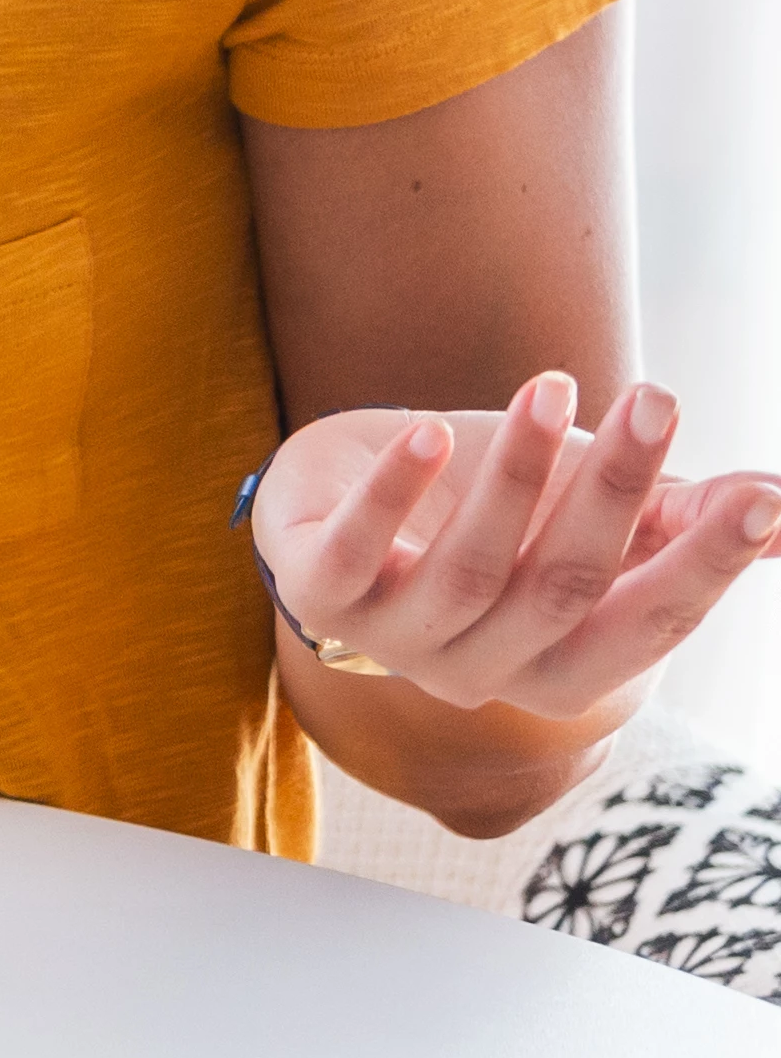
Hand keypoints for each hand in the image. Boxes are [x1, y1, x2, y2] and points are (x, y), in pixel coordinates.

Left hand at [252, 374, 780, 724]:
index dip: (704, 566)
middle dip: (616, 492)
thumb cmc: (489, 510)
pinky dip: (393, 495)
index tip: (759, 499)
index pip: (649, 627)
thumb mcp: (586, 512)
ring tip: (551, 384)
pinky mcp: (320, 594)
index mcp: (563, 667)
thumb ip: (677, 518)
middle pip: (565, 588)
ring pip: (471, 570)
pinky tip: (428, 433)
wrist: (337, 498)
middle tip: (657, 399)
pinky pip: (357, 554)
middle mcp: (484, 674)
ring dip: (517, 475)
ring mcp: (396, 641)